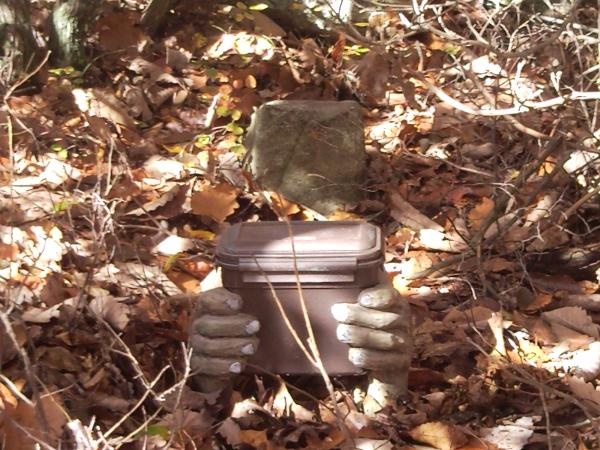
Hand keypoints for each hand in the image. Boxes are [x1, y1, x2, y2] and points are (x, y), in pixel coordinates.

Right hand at [188, 287, 259, 391]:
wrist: (229, 355)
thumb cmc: (238, 326)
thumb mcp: (239, 309)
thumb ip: (238, 302)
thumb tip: (237, 302)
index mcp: (206, 308)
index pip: (206, 300)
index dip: (221, 302)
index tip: (238, 304)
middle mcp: (197, 326)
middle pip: (207, 325)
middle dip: (233, 326)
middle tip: (255, 326)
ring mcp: (195, 348)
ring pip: (207, 346)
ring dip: (231, 347)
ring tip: (251, 347)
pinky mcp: (199, 368)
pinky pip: (205, 369)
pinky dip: (222, 368)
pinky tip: (238, 366)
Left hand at [331, 283, 411, 412]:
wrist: (384, 360)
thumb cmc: (368, 325)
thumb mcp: (365, 305)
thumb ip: (356, 289)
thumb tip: (338, 272)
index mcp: (396, 302)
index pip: (391, 296)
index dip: (377, 297)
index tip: (361, 299)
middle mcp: (404, 321)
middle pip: (384, 319)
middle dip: (357, 316)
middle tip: (337, 313)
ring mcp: (405, 343)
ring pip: (384, 340)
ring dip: (359, 336)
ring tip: (341, 332)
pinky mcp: (400, 363)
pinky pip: (383, 361)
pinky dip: (365, 357)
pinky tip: (352, 353)